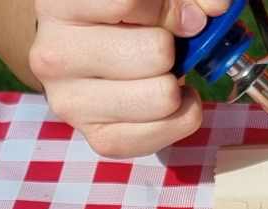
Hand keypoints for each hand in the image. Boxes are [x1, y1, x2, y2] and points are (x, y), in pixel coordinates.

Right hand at [29, 0, 230, 157]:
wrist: (85, 51)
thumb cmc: (118, 16)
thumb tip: (214, 8)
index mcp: (60, 4)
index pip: (127, 4)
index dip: (170, 8)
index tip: (181, 12)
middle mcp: (53, 54)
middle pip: (156, 53)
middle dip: (173, 47)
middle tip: (163, 44)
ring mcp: (69, 101)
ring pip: (163, 96)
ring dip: (176, 82)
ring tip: (160, 71)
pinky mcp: (95, 136)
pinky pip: (163, 133)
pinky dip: (182, 115)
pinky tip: (167, 95)